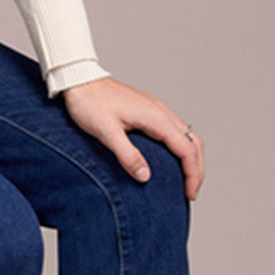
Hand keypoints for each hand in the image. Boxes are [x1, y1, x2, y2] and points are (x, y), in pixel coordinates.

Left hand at [62, 77, 204, 200]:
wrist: (78, 79)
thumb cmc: (89, 102)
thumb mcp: (106, 131)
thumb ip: (127, 155)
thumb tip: (146, 177)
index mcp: (155, 117)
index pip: (187, 149)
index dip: (192, 174)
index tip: (189, 195)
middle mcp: (160, 111)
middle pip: (193, 142)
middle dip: (196, 169)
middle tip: (190, 192)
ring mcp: (154, 108)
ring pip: (185, 134)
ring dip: (189, 158)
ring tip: (184, 180)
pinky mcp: (147, 108)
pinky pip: (173, 129)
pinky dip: (179, 147)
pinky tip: (168, 159)